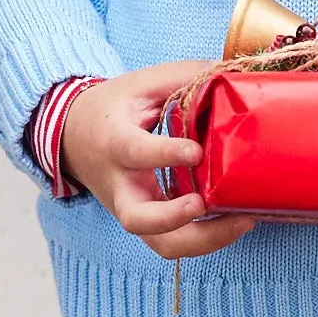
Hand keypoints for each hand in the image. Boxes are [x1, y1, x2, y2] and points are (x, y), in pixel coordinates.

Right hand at [58, 64, 255, 262]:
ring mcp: (133, 209)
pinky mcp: (149, 221)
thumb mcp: (142, 84)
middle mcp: (121, 186)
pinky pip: (175, 242)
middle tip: (207, 205)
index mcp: (115, 143)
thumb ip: (185, 78)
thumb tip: (234, 72)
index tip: (196, 152)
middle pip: (139, 221)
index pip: (136, 153)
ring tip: (243, 220)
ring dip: (204, 241)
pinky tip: (238, 220)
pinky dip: (208, 238)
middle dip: (176, 220)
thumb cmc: (114, 108)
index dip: (165, 155)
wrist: (74, 137)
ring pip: (161, 244)